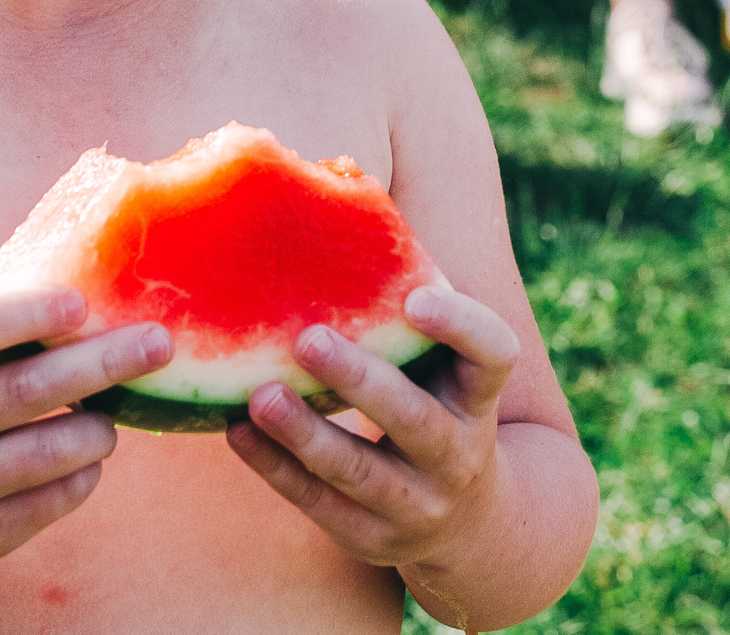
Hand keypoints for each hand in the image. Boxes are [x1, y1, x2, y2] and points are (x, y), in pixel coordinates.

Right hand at [0, 286, 172, 588]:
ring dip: (98, 429)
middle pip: (26, 390)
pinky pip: (53, 500)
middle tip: (159, 342)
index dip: (29, 313)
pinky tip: (84, 459)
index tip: (82, 302)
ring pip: (49, 451)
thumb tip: (74, 286)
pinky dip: (84, 474)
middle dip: (103, 361)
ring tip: (110, 415)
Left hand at [225, 284, 518, 569]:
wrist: (470, 522)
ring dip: (305, 433)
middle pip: (415, 421)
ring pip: (360, 472)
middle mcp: (459, 454)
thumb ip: (402, 313)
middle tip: (308, 339)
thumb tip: (340, 190)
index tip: (417, 297)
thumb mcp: (441, 371)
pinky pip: (319, 504)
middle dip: (361, 381)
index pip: (492, 356)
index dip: (461, 327)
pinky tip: (237, 431)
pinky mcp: (372, 539)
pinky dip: (275, 468)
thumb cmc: (434, 407)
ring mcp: (419, 505)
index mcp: (478, 398)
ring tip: (259, 394)